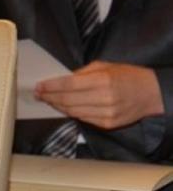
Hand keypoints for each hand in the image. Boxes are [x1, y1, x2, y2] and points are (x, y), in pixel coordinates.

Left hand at [35, 61, 163, 128]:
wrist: (151, 93)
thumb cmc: (127, 76)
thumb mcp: (105, 66)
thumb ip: (82, 72)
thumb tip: (62, 79)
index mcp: (102, 80)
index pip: (68, 84)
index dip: (51, 86)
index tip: (39, 86)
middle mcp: (104, 98)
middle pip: (67, 100)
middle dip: (50, 97)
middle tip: (39, 94)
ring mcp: (106, 113)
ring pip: (72, 111)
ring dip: (57, 106)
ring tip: (48, 100)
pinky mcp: (108, 124)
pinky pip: (83, 119)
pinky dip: (70, 113)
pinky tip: (64, 107)